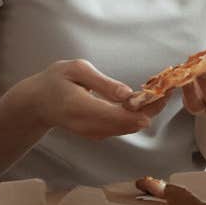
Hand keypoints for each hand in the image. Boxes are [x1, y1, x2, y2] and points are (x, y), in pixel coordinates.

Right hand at [18, 60, 160, 139]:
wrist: (38, 104)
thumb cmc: (55, 80)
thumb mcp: (76, 70)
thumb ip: (103, 83)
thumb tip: (129, 95)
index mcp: (82, 108)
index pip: (119, 116)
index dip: (144, 109)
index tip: (162, 94)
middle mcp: (90, 126)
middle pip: (128, 124)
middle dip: (150, 109)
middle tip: (167, 89)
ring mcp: (94, 133)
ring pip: (128, 127)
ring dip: (145, 113)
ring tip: (159, 92)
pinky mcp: (98, 134)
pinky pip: (122, 127)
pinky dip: (135, 116)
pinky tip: (144, 100)